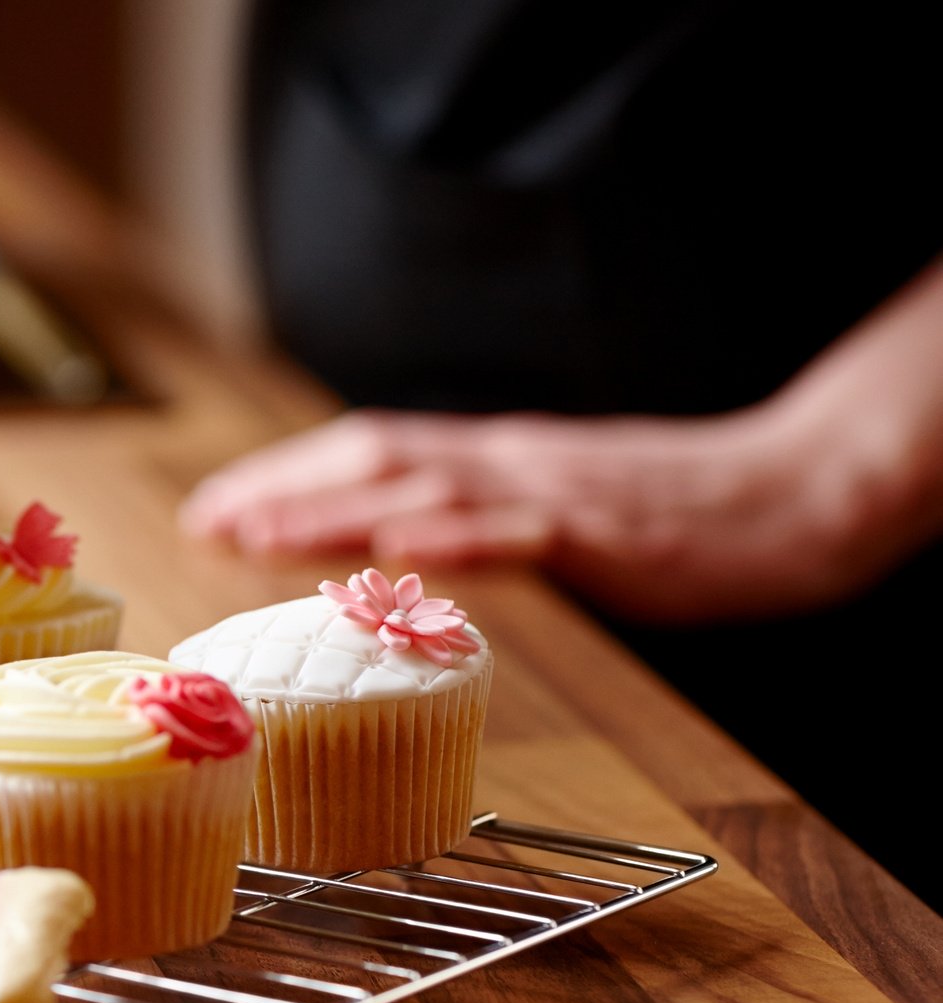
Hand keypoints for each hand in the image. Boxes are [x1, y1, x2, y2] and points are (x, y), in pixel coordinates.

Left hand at [180, 406, 922, 622]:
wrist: (797, 493)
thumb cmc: (679, 510)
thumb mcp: (560, 506)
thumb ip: (485, 518)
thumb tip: (404, 549)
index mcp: (495, 459)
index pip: (369, 453)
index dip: (286, 475)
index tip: (217, 504)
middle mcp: (507, 462)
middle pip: (371, 460)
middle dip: (281, 489)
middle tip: (205, 519)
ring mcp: (550, 494)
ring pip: (421, 491)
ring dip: (332, 511)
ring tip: (258, 532)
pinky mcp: (602, 534)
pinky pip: (514, 533)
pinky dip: (448, 538)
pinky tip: (396, 546)